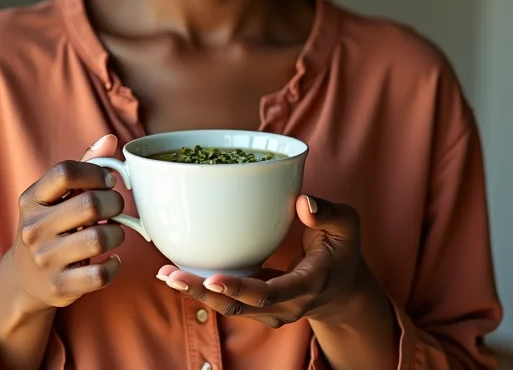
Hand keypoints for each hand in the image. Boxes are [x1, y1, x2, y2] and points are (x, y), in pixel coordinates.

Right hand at [8, 134, 125, 313]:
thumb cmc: (50, 227)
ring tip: (113, 231)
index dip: (95, 172)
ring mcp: (45, 260)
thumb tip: (109, 138)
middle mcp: (33, 229)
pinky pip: (100, 274)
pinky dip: (114, 265)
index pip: (64, 171)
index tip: (107, 181)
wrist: (24, 281)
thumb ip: (83, 166)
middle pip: (90, 204)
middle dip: (114, 202)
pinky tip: (112, 258)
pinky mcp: (59, 287)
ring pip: (99, 238)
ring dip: (117, 233)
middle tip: (115, 207)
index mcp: (31, 200)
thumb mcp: (56, 197)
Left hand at [157, 195, 362, 328]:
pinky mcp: (256, 304)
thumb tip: (303, 202)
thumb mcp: (347, 225)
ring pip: (229, 307)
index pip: (270, 293)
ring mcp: (269, 309)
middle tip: (171, 276)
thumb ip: (328, 213)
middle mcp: (285, 305)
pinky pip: (228, 300)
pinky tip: (178, 273)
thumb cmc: (342, 249)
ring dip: (196, 292)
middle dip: (204, 293)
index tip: (214, 278)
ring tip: (165, 274)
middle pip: (239, 306)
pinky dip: (203, 288)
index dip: (241, 288)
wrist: (343, 288)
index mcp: (308, 284)